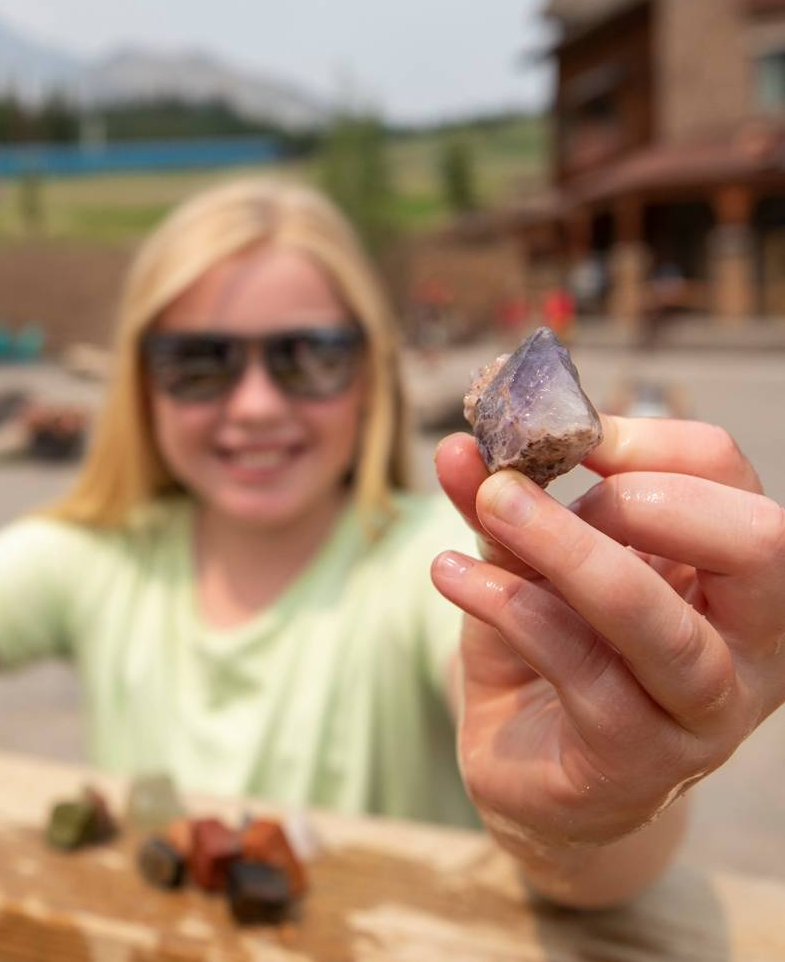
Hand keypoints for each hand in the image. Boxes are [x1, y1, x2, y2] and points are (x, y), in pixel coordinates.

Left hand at [431, 417, 784, 850]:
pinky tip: (452, 574)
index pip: (728, 475)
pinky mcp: (638, 761)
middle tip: (536, 489)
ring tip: (489, 503)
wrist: (532, 773)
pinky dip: (510, 608)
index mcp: (736, 575)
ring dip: (565, 549)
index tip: (556, 433)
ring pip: (658, 621)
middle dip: (637, 496)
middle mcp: (750, 645)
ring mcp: (703, 712)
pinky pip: (580, 670)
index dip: (644, 439)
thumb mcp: (528, 562)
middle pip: (754, 543)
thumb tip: (460, 448)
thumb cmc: (550, 653)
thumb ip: (504, 505)